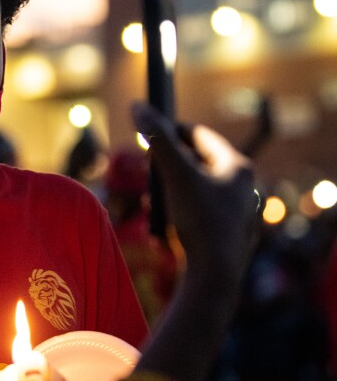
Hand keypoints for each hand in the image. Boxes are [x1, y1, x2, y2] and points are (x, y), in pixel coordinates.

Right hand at [131, 102, 259, 284]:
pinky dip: (178, 208)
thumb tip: (138, 104)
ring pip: (196, 186)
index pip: (200, 135)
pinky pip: (198, 209)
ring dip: (170, 188)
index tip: (149, 132)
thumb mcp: (175, 174)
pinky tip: (163, 221)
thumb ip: (157, 138)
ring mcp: (237, 210)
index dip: (171, 129)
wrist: (215, 275)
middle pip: (197, 161)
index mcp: (237, 166)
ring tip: (154, 198)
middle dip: (168, 163)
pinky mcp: (227, 232)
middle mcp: (242, 186)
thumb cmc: (201, 221)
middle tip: (147, 167)